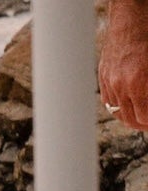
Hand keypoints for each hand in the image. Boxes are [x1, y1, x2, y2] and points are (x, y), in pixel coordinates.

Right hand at [102, 0, 147, 129]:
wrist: (131, 11)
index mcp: (139, 80)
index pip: (145, 117)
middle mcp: (121, 84)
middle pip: (131, 119)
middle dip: (143, 123)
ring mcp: (109, 81)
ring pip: (118, 113)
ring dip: (130, 116)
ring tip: (140, 115)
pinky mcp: (103, 75)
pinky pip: (109, 101)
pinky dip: (119, 106)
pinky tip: (128, 104)